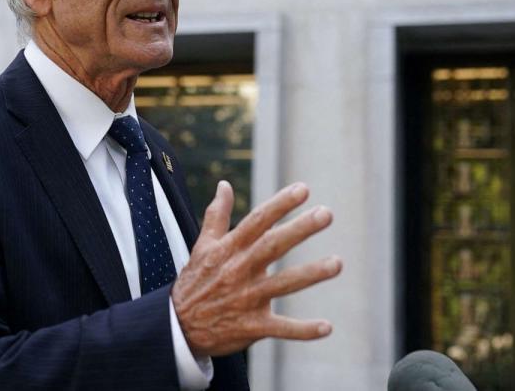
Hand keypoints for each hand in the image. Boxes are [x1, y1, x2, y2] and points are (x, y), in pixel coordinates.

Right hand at [171, 181, 341, 356]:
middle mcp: (239, 271)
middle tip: (326, 214)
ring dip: (311, 274)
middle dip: (300, 229)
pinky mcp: (252, 327)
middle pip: (272, 246)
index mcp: (229, 250)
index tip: (303, 189)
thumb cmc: (195, 282)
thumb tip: (224, 184)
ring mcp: (246, 299)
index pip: (257, 221)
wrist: (177, 328)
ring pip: (283, 285)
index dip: (279, 205)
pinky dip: (303, 330)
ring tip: (337, 263)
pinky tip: (326, 327)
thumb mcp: (201, 246)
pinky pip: (281, 328)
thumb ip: (216, 215)